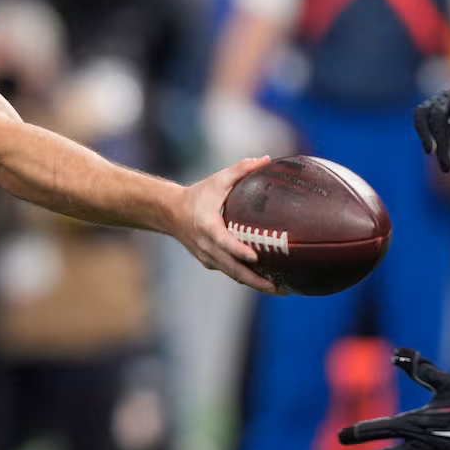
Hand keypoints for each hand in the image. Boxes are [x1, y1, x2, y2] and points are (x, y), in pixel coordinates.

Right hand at [179, 156, 278, 294]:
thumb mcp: (218, 180)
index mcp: (207, 226)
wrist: (170, 213)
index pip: (224, 242)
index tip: (255, 257)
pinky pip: (230, 272)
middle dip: (255, 280)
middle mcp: (207, 246)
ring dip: (254, 284)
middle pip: (232, 268)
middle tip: (279, 288)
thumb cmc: (198, 195)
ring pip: (233, 274)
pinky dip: (246, 278)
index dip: (239, 250)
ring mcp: (208, 257)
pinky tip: (266, 282)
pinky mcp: (210, 262)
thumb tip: (267, 159)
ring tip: (279, 289)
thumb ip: (241, 169)